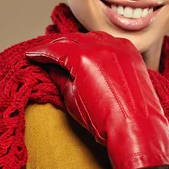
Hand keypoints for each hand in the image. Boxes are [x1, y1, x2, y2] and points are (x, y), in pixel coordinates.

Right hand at [26, 31, 168, 168]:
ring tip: (68, 52)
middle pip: (71, 39)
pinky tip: (92, 53)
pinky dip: (97, 45)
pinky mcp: (131, 54)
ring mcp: (118, 48)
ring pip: (91, 37)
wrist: (136, 131)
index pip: (55, 49)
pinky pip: (110, 42)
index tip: (32, 55)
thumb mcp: (72, 100)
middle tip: (46, 53)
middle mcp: (101, 47)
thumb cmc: (104, 121)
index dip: (41, 52)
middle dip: (57, 46)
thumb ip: (61, 78)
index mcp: (82, 58)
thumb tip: (53, 68)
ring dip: (77, 43)